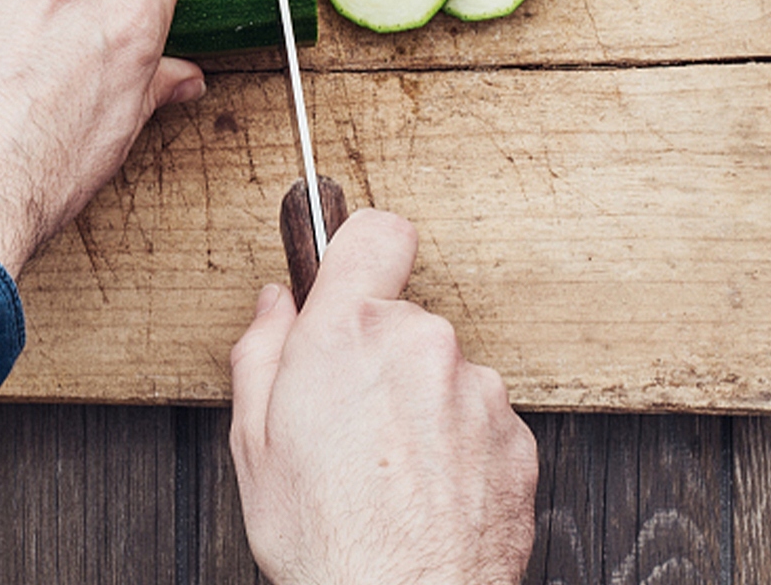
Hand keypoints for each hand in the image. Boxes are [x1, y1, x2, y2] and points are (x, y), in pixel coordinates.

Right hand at [229, 211, 536, 584]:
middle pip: (402, 317)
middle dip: (378, 354)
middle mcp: (422, 344)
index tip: (351, 276)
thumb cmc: (326, 539)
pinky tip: (426, 493)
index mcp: (350, 330)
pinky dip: (458, 447)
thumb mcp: (253, 439)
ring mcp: (477, 391)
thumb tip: (276, 305)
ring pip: (443, 372)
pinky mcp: (517, 440)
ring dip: (422, 404)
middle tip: (348, 417)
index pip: (375, 232)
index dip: (360, 250)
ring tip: (390, 470)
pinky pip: (479, 420)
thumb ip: (261, 349)